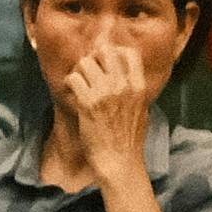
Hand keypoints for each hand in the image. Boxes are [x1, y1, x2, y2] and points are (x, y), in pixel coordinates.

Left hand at [47, 6, 170, 174]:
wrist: (120, 161)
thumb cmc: (130, 140)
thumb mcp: (142, 110)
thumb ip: (134, 91)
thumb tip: (125, 77)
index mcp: (138, 86)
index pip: (129, 53)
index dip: (115, 51)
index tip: (106, 61)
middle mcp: (123, 85)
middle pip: (105, 52)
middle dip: (94, 58)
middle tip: (89, 72)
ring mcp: (105, 93)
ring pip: (85, 63)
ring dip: (79, 71)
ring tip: (79, 83)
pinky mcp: (87, 102)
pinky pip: (73, 78)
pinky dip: (69, 83)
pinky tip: (72, 93)